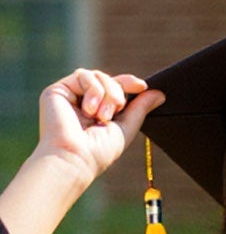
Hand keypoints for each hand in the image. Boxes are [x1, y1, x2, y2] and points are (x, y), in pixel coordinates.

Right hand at [34, 70, 159, 188]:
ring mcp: (70, 95)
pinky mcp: (57, 90)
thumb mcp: (126, 128)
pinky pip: (83, 75)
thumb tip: (159, 93)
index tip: (142, 86)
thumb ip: (140, 109)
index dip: (129, 83)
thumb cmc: (99, 151)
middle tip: (116, 111)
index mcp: (98, 110)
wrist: (75, 157)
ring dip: (107, 93)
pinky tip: (89, 110)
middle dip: (118, 92)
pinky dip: (93, 90)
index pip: (115, 88)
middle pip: (108, 79)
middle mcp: (83, 102)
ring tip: (102, 116)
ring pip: (97, 75)